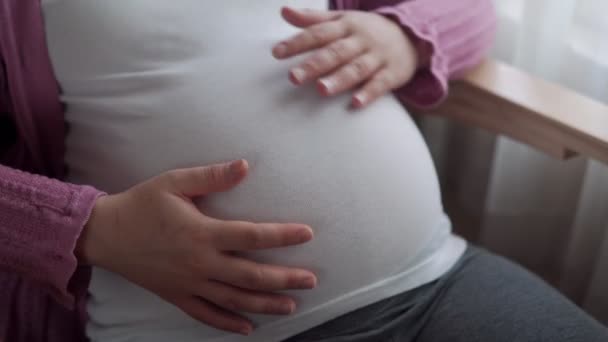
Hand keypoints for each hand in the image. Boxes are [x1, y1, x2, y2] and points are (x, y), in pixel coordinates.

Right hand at [77, 160, 316, 334]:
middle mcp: (200, 262)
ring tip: (291, 305)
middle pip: (251, 275)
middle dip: (284, 279)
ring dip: (265, 304)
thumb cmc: (142, 204)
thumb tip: (245, 166)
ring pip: (234, 300)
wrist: (105, 234)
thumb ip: (212, 176)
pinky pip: (206, 315)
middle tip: (310, 280)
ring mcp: (189, 284)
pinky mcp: (176, 296)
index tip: (308, 234)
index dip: (283, 236)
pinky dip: (228, 323)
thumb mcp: (174, 182)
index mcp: (202, 232)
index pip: (253, 235)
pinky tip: (247, 328)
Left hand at [272, 7, 418, 107]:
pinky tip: (355, 104)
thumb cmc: (366, 30)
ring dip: (339, 79)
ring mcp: (377, 57)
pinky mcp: (393, 74)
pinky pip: (380, 84)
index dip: (297, 43)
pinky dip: (369, 93)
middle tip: (293, 78)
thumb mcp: (342, 20)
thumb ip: (312, 19)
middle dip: (313, 65)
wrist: (412, 35)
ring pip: (356, 68)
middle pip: (335, 53)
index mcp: (346, 26)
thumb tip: (283, 12)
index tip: (277, 53)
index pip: (318, 33)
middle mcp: (360, 40)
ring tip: (321, 90)